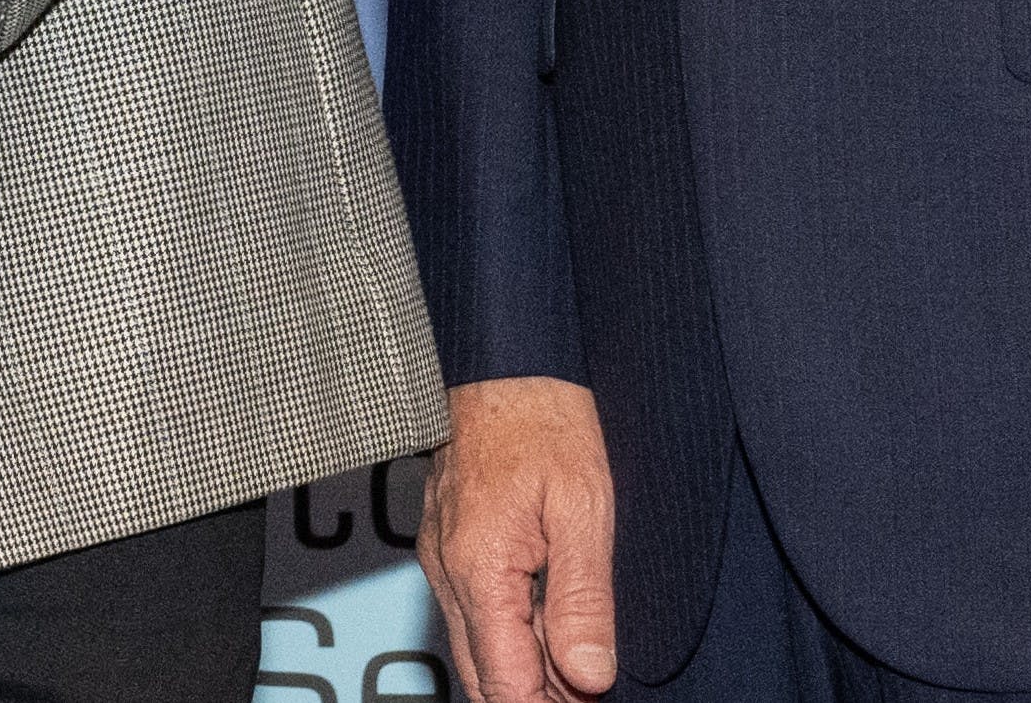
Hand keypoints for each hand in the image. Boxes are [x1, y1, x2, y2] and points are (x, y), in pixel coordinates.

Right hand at [425, 377, 619, 702]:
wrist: (505, 361)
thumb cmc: (543, 422)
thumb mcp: (584, 511)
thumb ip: (583, 600)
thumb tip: (588, 675)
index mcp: (480, 569)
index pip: (505, 682)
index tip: (589, 701)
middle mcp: (447, 570)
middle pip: (481, 675)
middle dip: (535, 695)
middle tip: (588, 689)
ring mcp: (441, 556)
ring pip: (475, 645)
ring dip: (524, 665)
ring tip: (579, 658)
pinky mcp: (446, 542)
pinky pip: (471, 609)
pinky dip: (509, 630)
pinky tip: (549, 618)